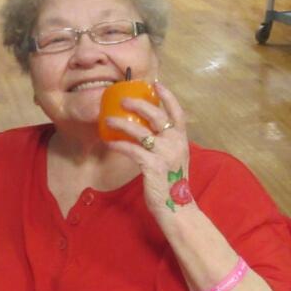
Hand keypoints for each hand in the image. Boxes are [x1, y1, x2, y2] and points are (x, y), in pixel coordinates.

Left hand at [103, 81, 193, 218]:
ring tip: (108, 120)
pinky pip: (132, 150)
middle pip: (156, 115)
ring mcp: (164, 153)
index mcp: (182, 139)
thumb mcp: (174, 157)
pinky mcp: (152, 166)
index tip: (155, 84)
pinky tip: (110, 142)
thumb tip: (148, 130)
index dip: (167, 96)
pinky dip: (119, 144)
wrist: (176, 206)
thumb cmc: (172, 182)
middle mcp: (175, 142)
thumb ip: (166, 142)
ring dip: (122, 124)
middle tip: (123, 100)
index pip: (177, 112)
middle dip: (138, 104)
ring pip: (140, 131)